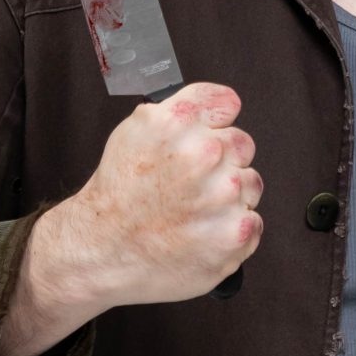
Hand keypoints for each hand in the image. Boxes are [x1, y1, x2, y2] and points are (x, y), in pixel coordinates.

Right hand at [32, 84, 262, 310]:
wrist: (102, 252)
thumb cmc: (117, 195)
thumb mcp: (134, 132)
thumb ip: (176, 111)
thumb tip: (209, 108)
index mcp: (179, 122)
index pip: (227, 103)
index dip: (216, 121)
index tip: (208, 135)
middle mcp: (205, 153)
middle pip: (242, 144)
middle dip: (223, 161)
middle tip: (192, 183)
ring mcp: (224, 195)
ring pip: (250, 183)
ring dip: (230, 196)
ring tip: (194, 211)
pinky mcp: (235, 233)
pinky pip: (253, 221)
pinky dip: (232, 229)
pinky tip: (202, 233)